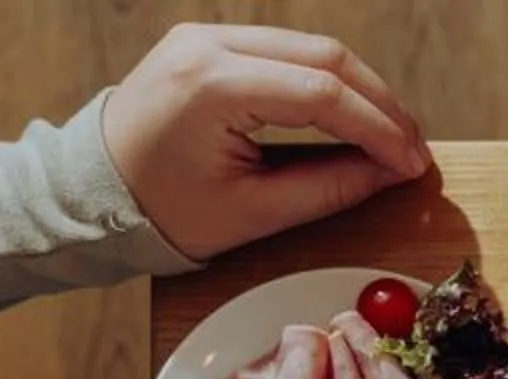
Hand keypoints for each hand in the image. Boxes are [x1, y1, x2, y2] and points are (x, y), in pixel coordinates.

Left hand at [100, 24, 430, 261]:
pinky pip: (286, 51)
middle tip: (413, 149)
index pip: (323, 94)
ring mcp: (207, 37)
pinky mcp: (210, 44)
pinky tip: (353, 115)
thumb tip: (390, 172)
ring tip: (391, 136)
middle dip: (381, 104)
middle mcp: (208, 46)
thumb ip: (329, 188)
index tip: (412, 164)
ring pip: (312, 47)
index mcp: (212, 87)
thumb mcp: (254, 212)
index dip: (380, 130)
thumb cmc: (163, 209)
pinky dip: (328, 82)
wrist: (93, 190)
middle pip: (326, 57)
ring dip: (361, 90)